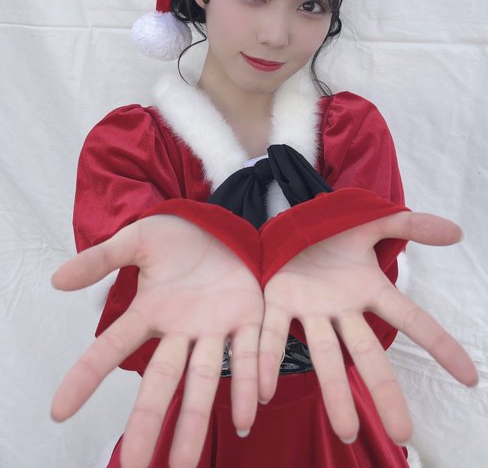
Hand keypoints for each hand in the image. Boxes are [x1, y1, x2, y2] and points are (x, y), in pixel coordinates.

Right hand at [51, 215, 263, 467]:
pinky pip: (248, 353)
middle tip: (135, 467)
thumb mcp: (136, 241)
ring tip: (186, 463)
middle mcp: (180, 330)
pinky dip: (248, 381)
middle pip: (160, 381)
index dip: (86, 376)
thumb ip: (101, 260)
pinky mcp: (247, 317)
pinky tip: (249, 414)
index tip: (59, 411)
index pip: (112, 347)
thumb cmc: (175, 237)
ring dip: (196, 420)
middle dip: (147, 422)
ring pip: (204, 379)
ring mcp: (214, 328)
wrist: (217, 225)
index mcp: (150, 312)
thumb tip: (56, 279)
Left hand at [258, 211, 477, 444]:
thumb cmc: (335, 231)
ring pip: (324, 354)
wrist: (293, 221)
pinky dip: (269, 361)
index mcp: (368, 290)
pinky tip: (263, 392)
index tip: (470, 378)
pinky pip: (274, 334)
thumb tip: (457, 232)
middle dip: (384, 390)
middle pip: (366, 352)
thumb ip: (412, 225)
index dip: (440, 344)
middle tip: (402, 433)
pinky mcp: (279, 301)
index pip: (411, 318)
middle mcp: (342, 309)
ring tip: (346, 431)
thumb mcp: (373, 223)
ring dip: (333, 391)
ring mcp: (311, 309)